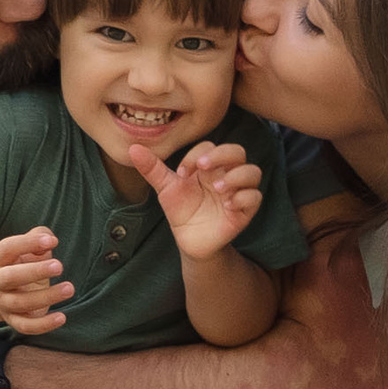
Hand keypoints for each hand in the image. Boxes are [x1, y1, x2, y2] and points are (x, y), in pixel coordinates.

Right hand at [0, 226, 70, 334]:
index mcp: (1, 259)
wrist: (12, 288)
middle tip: (59, 266)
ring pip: (21, 302)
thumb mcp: (33, 246)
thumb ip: (40, 237)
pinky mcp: (14, 320)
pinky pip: (26, 326)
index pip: (8, 248)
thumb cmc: (28, 261)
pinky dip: (43, 324)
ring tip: (69, 288)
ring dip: (46, 296)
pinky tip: (62, 317)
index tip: (52, 241)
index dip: (27, 244)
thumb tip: (49, 241)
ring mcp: (4, 302)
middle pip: (10, 277)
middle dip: (35, 272)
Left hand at [129, 141, 263, 262]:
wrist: (190, 241)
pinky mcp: (245, 210)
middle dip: (222, 155)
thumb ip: (153, 169)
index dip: (196, 154)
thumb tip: (133, 148)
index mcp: (208, 166)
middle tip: (202, 167)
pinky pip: (255, 198)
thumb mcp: (166, 189)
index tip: (181, 173)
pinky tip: (228, 205)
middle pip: (237, 151)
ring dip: (237, 176)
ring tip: (218, 188)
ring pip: (253, 172)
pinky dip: (244, 198)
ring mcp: (237, 191)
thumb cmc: (181, 211)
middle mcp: (225, 174)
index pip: (210, 147)